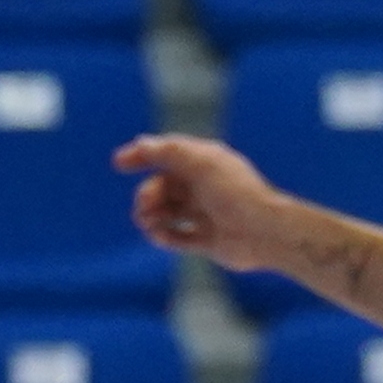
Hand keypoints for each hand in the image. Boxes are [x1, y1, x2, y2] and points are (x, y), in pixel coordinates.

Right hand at [116, 130, 296, 273]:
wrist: (264, 232)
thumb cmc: (236, 193)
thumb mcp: (202, 164)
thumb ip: (171, 152)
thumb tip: (142, 143)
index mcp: (205, 163)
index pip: (168, 154)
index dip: (142, 156)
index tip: (118, 163)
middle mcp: (205, 186)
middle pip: (163, 187)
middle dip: (148, 194)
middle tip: (146, 204)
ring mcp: (206, 213)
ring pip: (168, 212)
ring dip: (151, 216)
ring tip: (149, 223)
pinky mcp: (208, 239)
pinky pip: (178, 237)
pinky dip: (165, 236)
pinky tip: (159, 236)